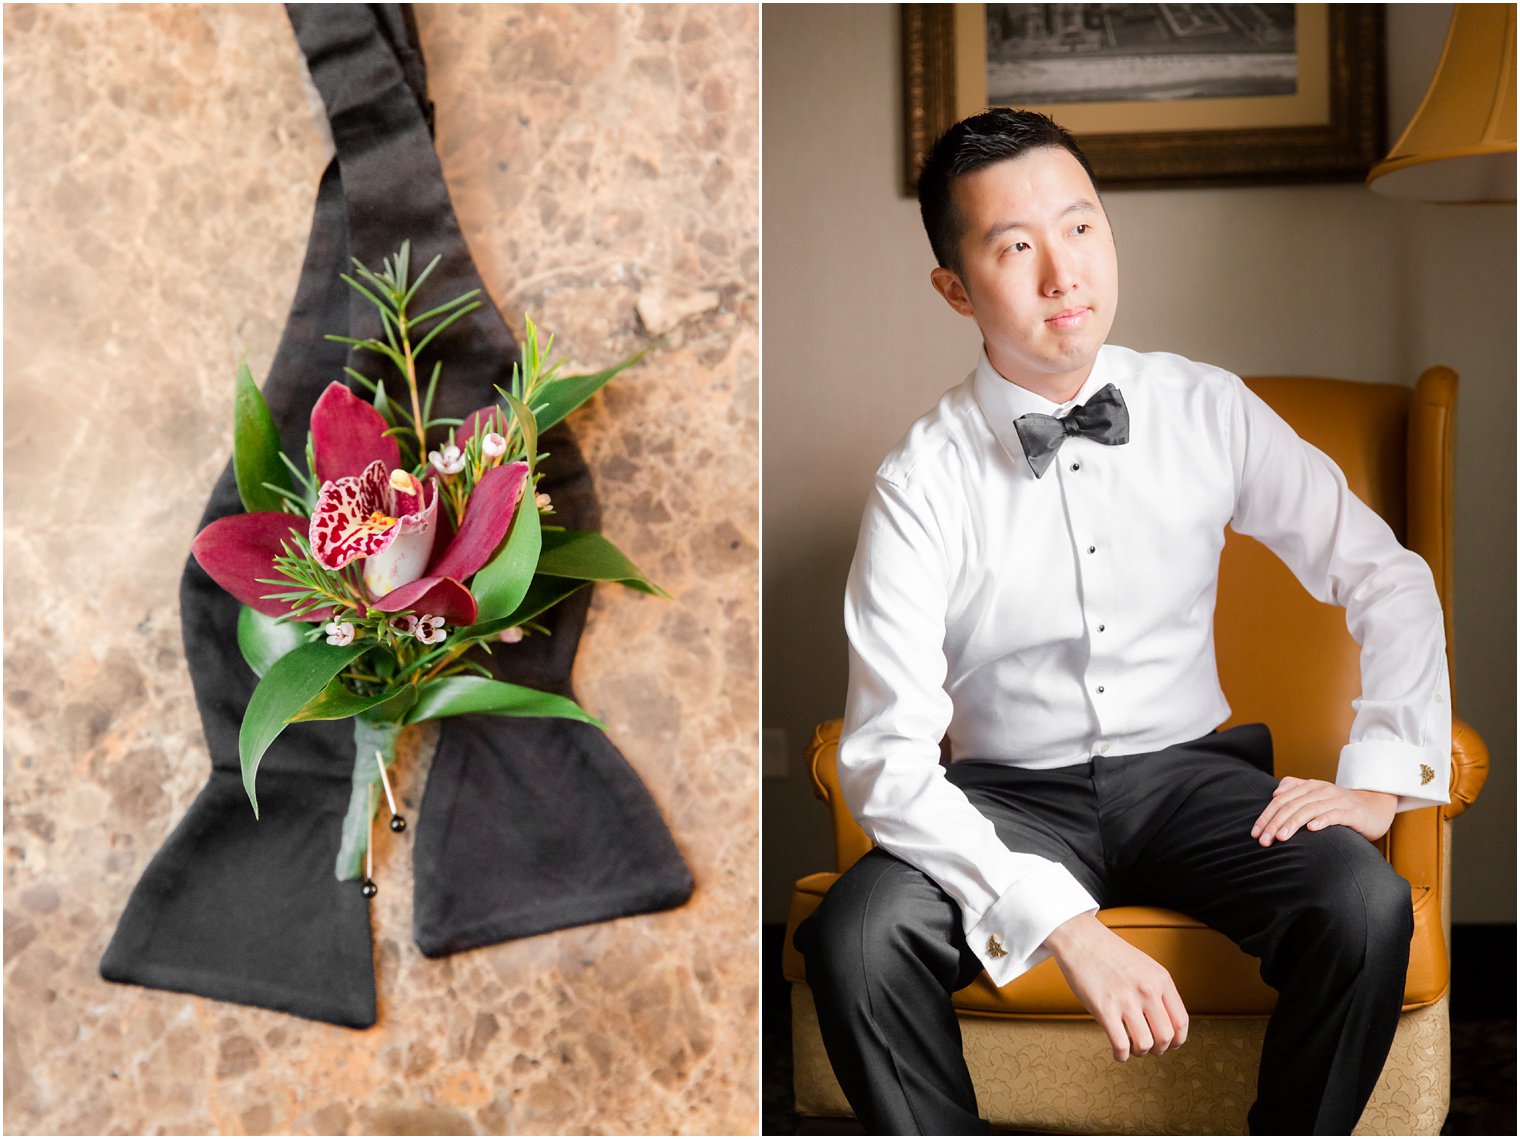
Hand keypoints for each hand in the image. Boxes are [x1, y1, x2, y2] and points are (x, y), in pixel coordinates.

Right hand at [1043, 912, 1187, 1061]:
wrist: (1080, 939)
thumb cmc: (1110, 954)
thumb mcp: (1145, 966)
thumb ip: (1158, 990)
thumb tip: (1167, 1022)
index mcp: (1161, 980)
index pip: (1181, 1022)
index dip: (1177, 1040)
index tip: (1169, 1044)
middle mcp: (1147, 990)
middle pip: (1166, 1037)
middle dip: (1158, 1049)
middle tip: (1147, 1046)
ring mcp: (1126, 999)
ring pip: (1145, 1044)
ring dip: (1139, 1052)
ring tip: (1130, 1046)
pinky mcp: (1104, 1008)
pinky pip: (1121, 1045)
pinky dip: (1121, 1056)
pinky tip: (1117, 1052)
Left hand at [1250, 778, 1396, 845]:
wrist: (1374, 807)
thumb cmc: (1340, 805)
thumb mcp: (1315, 796)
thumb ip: (1295, 790)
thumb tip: (1275, 794)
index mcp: (1309, 787)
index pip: (1281, 800)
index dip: (1266, 816)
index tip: (1255, 833)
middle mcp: (1321, 790)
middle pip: (1292, 806)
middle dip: (1275, 823)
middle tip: (1264, 840)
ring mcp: (1337, 800)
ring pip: (1309, 810)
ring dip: (1293, 824)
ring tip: (1281, 838)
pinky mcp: (1352, 812)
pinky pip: (1335, 815)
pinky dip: (1322, 820)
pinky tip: (1312, 829)